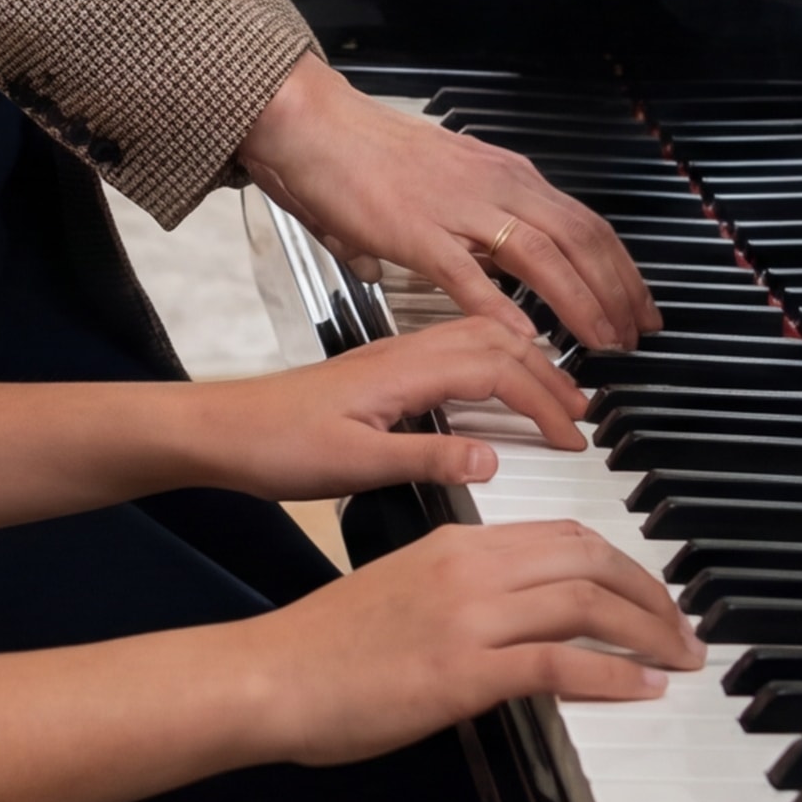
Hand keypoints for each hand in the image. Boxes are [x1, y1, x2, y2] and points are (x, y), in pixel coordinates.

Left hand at [186, 316, 589, 501]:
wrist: (218, 429)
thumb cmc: (273, 445)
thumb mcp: (354, 464)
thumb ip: (425, 457)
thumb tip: (491, 458)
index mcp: (402, 370)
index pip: (496, 370)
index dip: (542, 401)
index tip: (572, 436)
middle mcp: (402, 353)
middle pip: (497, 339)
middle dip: (548, 372)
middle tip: (582, 411)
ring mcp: (391, 356)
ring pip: (477, 337)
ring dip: (524, 360)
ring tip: (555, 396)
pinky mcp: (380, 369)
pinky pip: (454, 348)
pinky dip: (493, 361)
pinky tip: (495, 386)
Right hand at [239, 58, 652, 351]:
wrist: (310, 123)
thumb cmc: (359, 152)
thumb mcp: (432, 184)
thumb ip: (448, 229)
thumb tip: (451, 271)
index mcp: (502, 174)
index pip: (584, 221)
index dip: (620, 266)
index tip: (637, 303)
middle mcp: (494, 185)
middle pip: (581, 239)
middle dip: (619, 290)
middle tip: (638, 333)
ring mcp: (459, 207)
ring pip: (544, 256)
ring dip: (581, 304)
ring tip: (601, 343)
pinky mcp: (417, 231)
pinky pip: (471, 275)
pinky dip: (504, 309)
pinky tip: (525, 338)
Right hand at [257, 517, 698, 753]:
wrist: (271, 674)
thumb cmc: (326, 645)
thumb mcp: (403, 593)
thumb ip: (463, 593)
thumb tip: (518, 621)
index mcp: (456, 543)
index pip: (563, 534)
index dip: (621, 564)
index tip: (648, 596)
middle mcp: (470, 568)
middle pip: (588, 557)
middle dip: (649, 593)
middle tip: (681, 629)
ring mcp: (468, 619)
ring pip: (585, 602)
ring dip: (647, 631)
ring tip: (678, 658)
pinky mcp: (464, 672)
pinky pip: (560, 664)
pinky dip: (614, 675)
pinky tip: (642, 688)